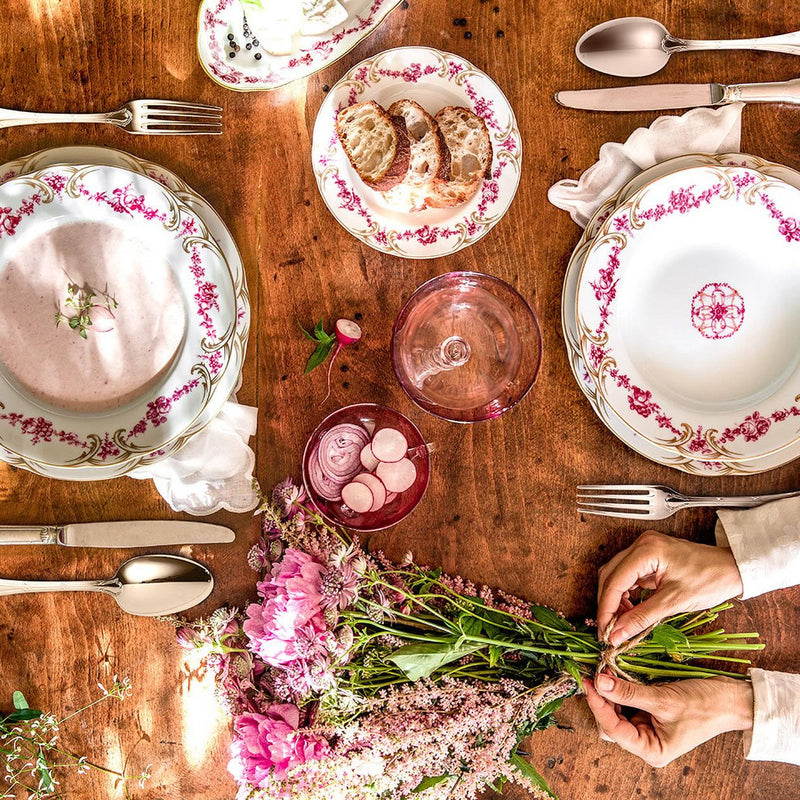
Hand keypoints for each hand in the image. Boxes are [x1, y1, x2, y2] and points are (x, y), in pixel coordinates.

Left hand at [584, 674, 752, 767]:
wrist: (731, 700)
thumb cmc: (704, 705)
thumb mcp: (664, 699)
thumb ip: (629, 692)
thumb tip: (600, 682)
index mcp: (651, 750)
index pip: (614, 730)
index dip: (598, 706)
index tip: (588, 682)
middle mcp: (646, 743)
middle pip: (610, 725)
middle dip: (601, 700)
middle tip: (595, 672)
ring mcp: (646, 728)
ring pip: (615, 713)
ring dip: (608, 693)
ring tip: (604, 670)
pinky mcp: (648, 713)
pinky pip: (626, 703)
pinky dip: (619, 690)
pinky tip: (615, 674)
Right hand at [597, 531, 743, 645]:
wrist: (734, 569)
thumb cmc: (711, 579)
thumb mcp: (674, 602)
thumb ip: (641, 618)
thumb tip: (617, 633)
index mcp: (646, 550)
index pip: (614, 581)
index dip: (606, 608)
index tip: (605, 631)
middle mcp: (641, 545)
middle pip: (610, 576)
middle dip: (608, 604)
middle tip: (611, 629)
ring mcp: (644, 550)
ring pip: (616, 576)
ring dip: (616, 600)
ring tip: (622, 622)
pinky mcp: (649, 558)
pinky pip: (628, 576)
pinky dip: (626, 594)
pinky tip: (631, 610)